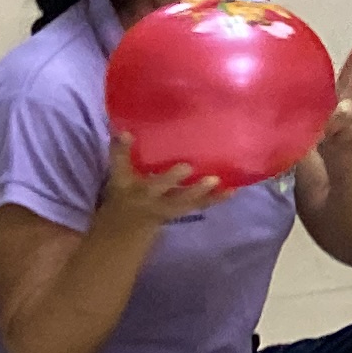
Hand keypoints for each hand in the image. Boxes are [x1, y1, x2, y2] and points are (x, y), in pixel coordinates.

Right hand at [97, 135, 226, 229]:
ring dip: (200, 191)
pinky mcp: (182, 209)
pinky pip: (198, 205)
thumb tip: (123, 127)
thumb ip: (122, 151)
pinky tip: (231, 190)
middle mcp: (145, 195)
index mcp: (125, 181)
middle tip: (186, 166)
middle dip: (170, 178)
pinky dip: (215, 198)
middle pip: (156, 187)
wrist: (131, 225)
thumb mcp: (119, 173)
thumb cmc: (127, 191)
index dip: (122, 150)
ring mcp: (164, 205)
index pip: (119, 164)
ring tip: (217, 180)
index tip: (126, 133)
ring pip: (182, 200)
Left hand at [316, 42, 351, 162]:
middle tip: (327, 132)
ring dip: (349, 135)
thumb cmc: (321, 137)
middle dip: (338, 120)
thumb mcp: (310, 124)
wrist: (338, 159)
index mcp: (339, 92)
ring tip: (339, 140)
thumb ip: (315, 115)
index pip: (350, 72)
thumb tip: (329, 112)